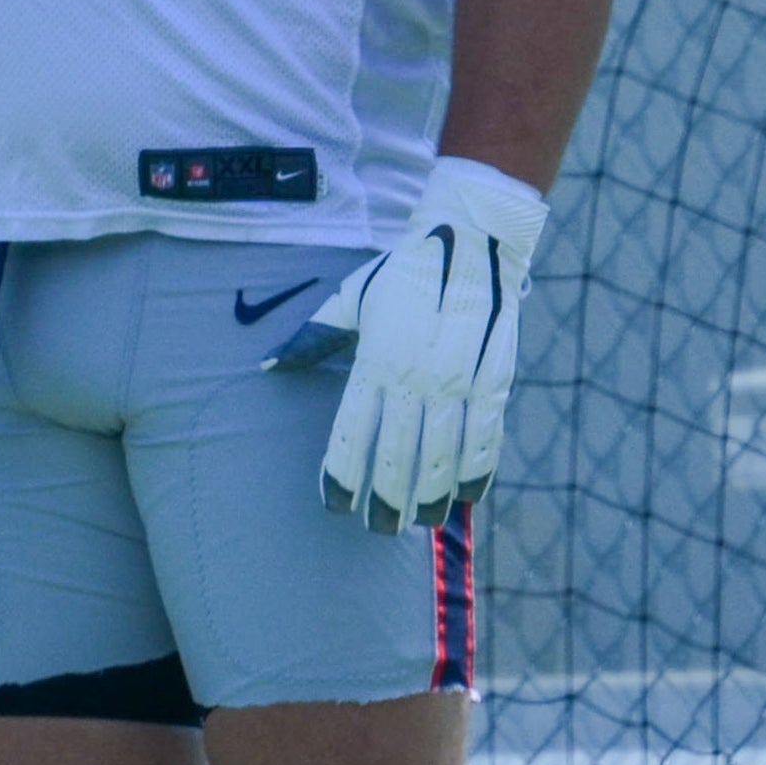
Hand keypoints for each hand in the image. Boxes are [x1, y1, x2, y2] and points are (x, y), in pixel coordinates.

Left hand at [315, 157, 545, 531]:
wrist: (474, 237)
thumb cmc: (406, 271)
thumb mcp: (354, 298)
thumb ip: (314, 338)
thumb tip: (269, 365)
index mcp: (377, 360)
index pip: (353, 436)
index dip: (343, 478)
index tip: (337, 505)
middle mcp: (417, 377)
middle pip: (399, 457)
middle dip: (387, 502)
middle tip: (380, 527)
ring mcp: (460, 381)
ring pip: (444, 457)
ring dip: (431, 497)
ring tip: (421, 521)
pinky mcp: (496, 379)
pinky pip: (486, 438)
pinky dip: (477, 472)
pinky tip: (467, 496)